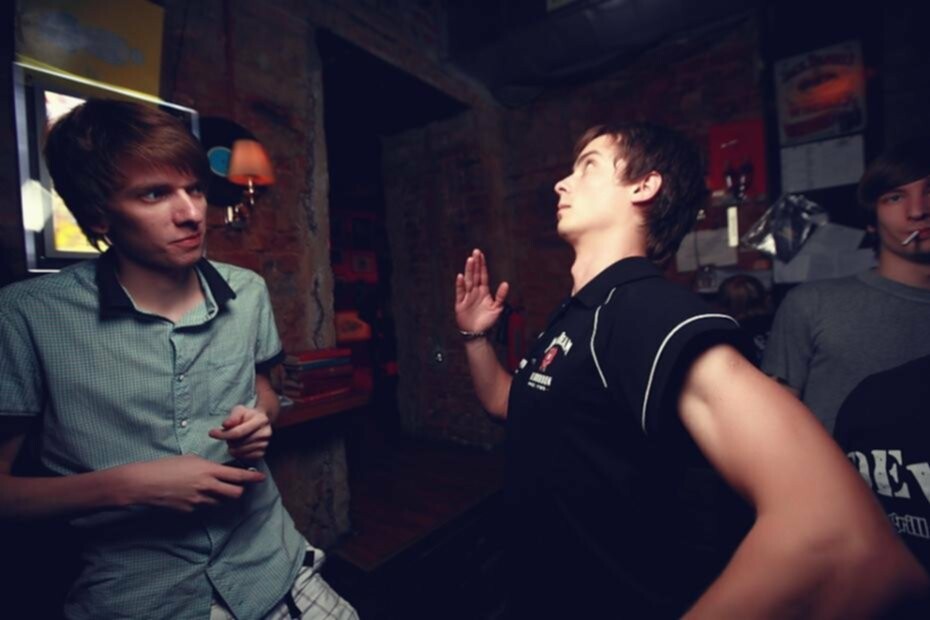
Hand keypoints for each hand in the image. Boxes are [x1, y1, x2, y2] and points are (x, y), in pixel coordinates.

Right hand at [118, 454, 264, 511]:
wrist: (145, 483)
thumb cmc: (166, 466)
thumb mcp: (190, 460)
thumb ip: (207, 466)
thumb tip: (217, 471)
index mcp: (208, 471)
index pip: (238, 476)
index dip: (252, 477)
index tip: (261, 477)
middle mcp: (207, 487)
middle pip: (235, 493)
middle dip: (239, 490)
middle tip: (236, 485)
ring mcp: (199, 501)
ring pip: (220, 502)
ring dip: (221, 496)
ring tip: (208, 488)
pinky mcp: (190, 511)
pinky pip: (203, 507)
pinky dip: (203, 502)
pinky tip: (191, 494)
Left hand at [209, 405, 272, 460]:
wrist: (261, 421)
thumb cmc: (248, 416)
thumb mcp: (240, 410)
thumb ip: (232, 417)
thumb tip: (225, 424)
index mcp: (260, 420)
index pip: (239, 432)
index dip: (224, 434)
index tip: (211, 433)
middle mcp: (265, 433)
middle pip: (239, 443)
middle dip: (229, 441)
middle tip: (228, 436)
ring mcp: (265, 444)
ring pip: (241, 452)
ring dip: (233, 448)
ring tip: (234, 441)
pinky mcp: (263, 452)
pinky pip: (246, 458)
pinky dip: (239, 454)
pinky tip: (238, 447)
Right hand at [454, 249, 509, 333]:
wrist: (477, 334)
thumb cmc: (487, 322)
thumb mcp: (497, 308)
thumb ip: (501, 296)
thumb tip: (505, 283)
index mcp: (483, 291)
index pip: (483, 275)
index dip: (482, 265)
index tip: (481, 255)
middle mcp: (475, 292)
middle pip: (475, 275)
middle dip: (476, 264)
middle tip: (475, 252)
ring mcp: (467, 297)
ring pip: (468, 281)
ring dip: (469, 271)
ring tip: (470, 260)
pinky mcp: (460, 304)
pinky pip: (460, 292)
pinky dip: (460, 285)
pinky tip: (460, 277)